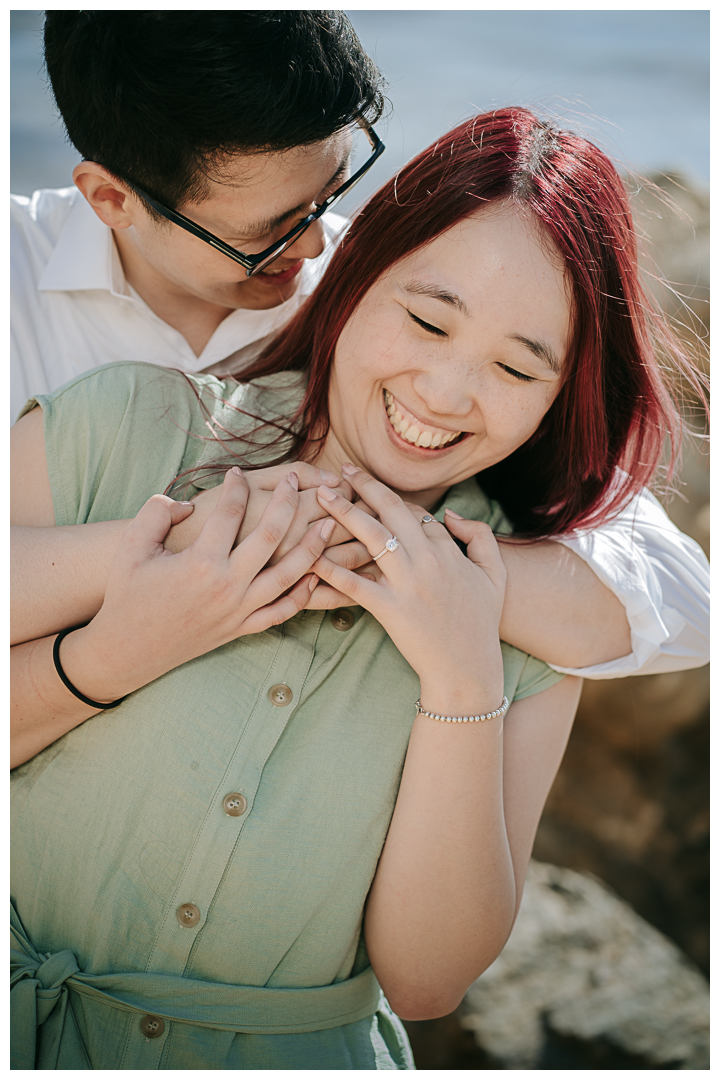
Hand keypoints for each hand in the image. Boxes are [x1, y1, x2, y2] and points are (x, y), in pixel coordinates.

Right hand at [60, 468, 335, 703]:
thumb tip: (186, 503)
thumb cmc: (127, 595)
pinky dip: (304, 592)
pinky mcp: (243, 628)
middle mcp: (227, 586)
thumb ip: (156, 513)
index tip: (236, 473)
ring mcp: (240, 610)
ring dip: (314, 546)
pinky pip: (283, 610)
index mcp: (200, 562)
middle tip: (296, 482)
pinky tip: (316, 573)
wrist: (129, 649)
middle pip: (272, 535)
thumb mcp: (132, 547)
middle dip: (287, 502)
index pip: (230, 512)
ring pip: (290, 574)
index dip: (236, 486)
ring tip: (329, 523)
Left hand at [313, 465, 506, 715]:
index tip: (370, 487)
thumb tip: (450, 514)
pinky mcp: (390, 609)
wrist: (468, 668)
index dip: (391, 499)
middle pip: (391, 510)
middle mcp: (427, 559)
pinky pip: (355, 584)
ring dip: (343, 512)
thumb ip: (479, 536)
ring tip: (321, 497)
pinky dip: (332, 571)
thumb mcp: (494, 574)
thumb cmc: (481, 623)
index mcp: (448, 550)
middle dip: (364, 486)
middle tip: (341, 471)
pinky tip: (312, 558)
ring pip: (370, 537)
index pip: (416, 512)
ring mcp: (408, 583)